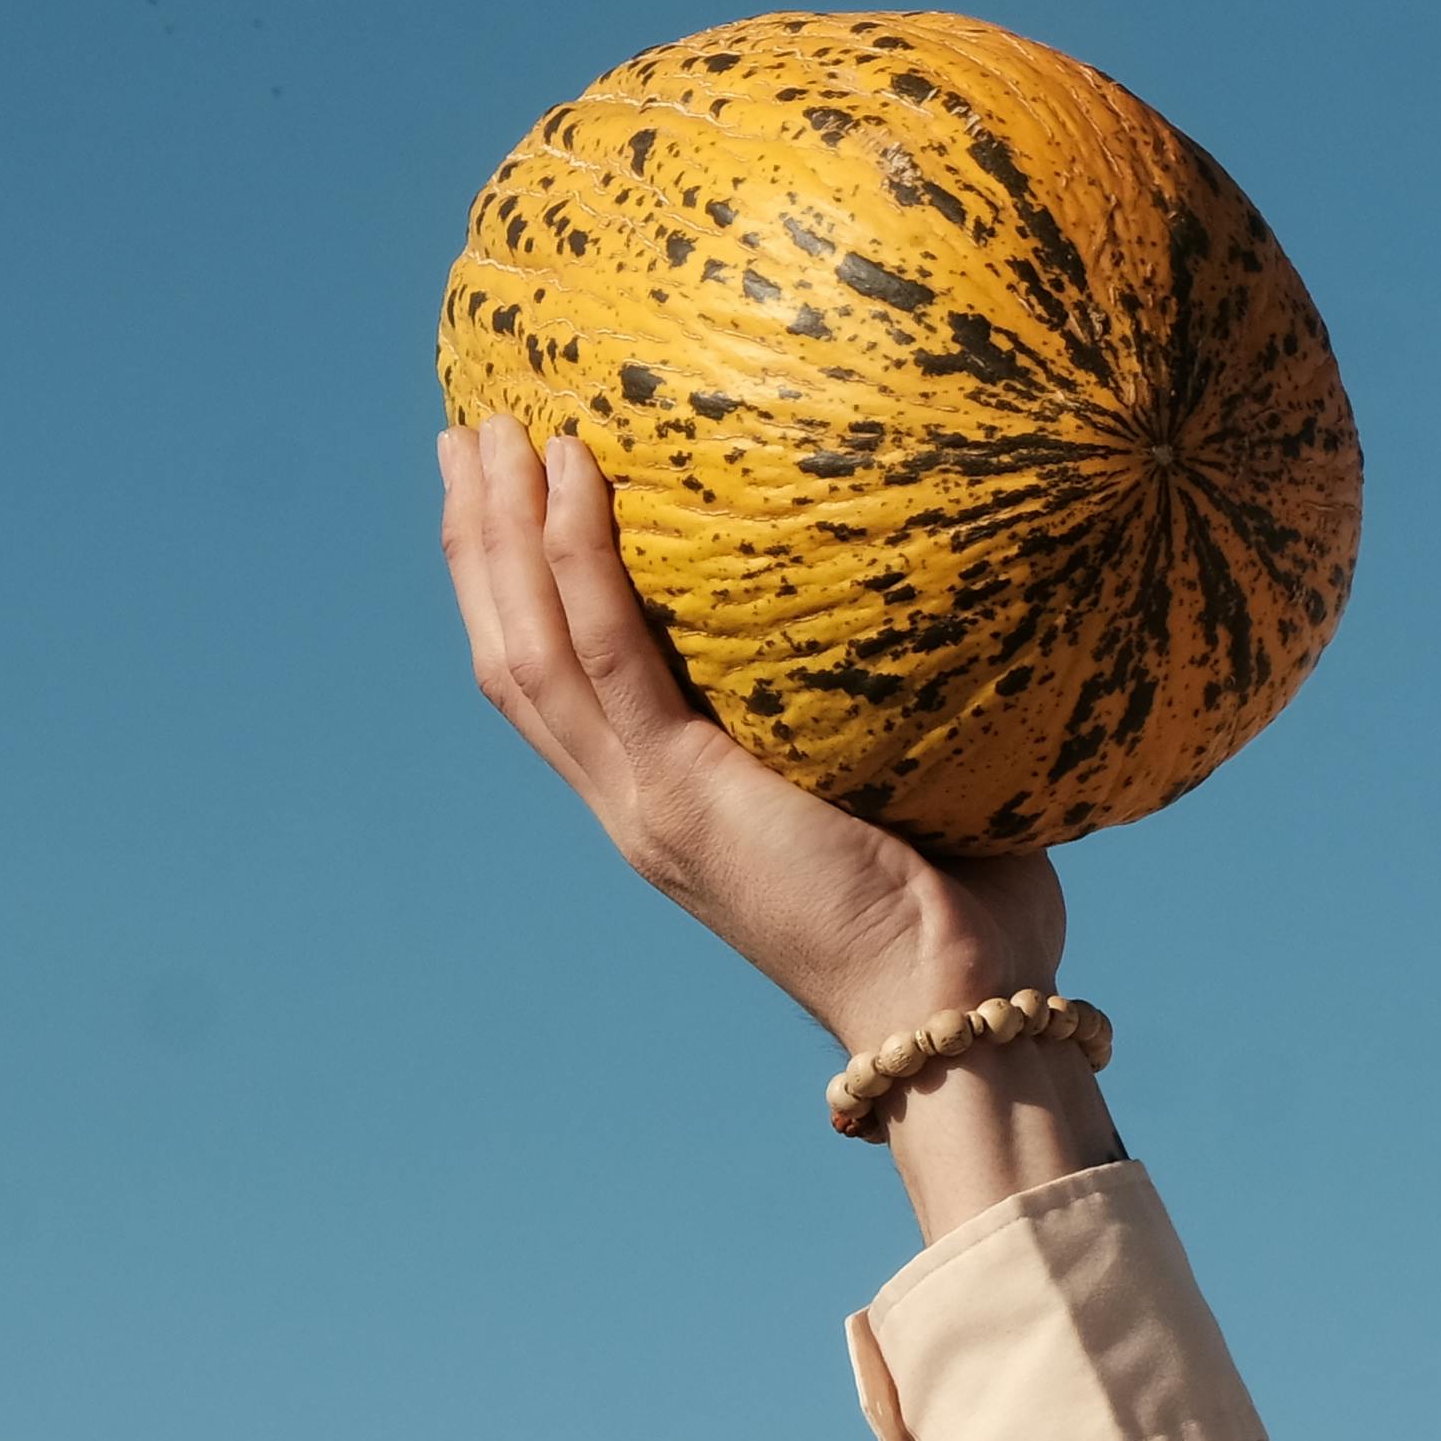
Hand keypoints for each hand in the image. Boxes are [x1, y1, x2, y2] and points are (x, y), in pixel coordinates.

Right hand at [432, 418, 1060, 1056]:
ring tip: (490, 426)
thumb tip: (953, 610)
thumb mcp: (901, 793)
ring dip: (499, 532)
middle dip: (481, 543)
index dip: (522, 593)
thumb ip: (887, 716)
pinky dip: (578, 557)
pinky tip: (574, 471)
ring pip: (530, 646)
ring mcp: (649, 803)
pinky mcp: (684, 794)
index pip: (561, 688)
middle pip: (514, 655)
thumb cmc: (971, 918)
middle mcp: (637, 807)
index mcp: (673, 810)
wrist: (961, 1013)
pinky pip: (608, 651)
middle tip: (469, 433)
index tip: (513, 494)